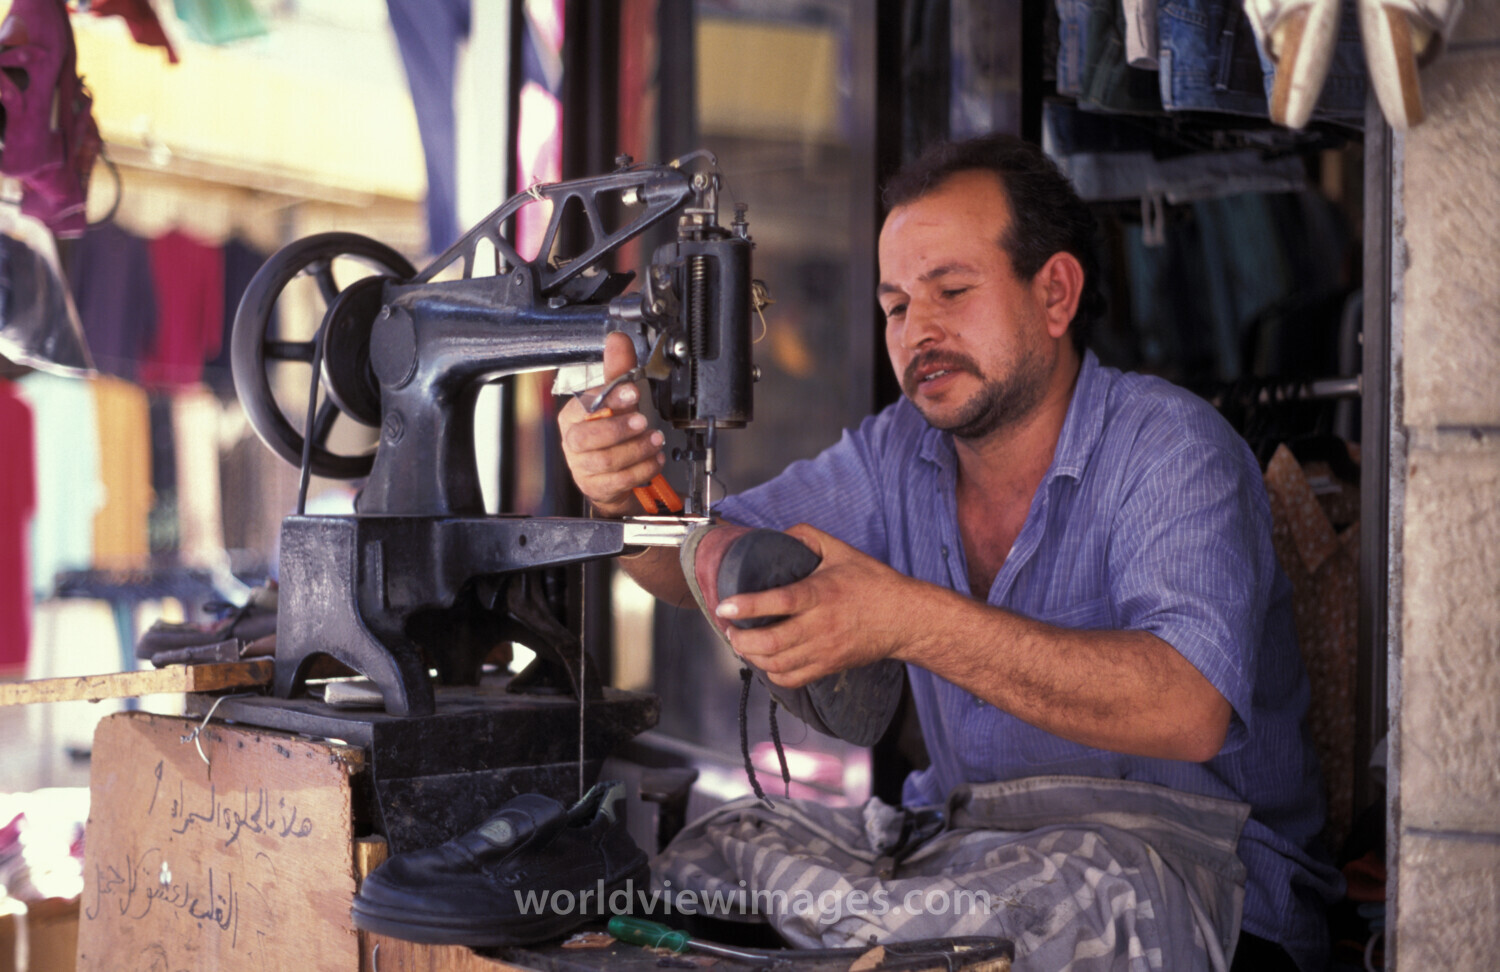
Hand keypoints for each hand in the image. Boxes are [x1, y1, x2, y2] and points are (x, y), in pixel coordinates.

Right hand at [558, 332, 666, 517]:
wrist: (612, 473)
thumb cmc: (611, 432)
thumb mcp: (617, 400)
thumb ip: (617, 370)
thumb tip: (617, 340)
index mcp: (572, 416)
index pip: (584, 405)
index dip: (609, 399)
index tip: (631, 393)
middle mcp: (573, 442)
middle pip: (587, 437)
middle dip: (619, 428)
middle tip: (643, 421)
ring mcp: (583, 467)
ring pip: (606, 460)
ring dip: (636, 449)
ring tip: (655, 440)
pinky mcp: (597, 486)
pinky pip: (620, 480)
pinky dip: (642, 469)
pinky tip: (654, 458)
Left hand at [714, 524, 922, 687]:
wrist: (904, 618)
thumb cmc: (872, 583)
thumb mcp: (841, 550)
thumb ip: (807, 536)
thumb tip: (779, 535)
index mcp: (822, 594)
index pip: (780, 602)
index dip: (748, 605)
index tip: (725, 605)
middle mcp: (821, 625)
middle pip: (771, 642)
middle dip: (741, 639)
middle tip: (730, 628)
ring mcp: (824, 650)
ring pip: (777, 664)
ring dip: (752, 656)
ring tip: (743, 642)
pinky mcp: (828, 667)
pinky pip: (792, 679)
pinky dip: (772, 672)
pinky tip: (767, 659)